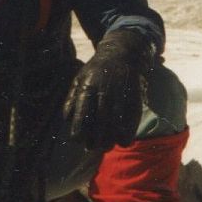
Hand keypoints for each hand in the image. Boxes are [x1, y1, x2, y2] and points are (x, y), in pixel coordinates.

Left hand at [62, 28, 154, 150]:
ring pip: (115, 125)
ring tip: (106, 145)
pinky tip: (122, 140)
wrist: (121, 55)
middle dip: (95, 140)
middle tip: (92, 146)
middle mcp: (104, 94)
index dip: (78, 131)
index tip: (77, 139)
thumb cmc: (95, 70)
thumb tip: (67, 119)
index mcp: (88, 89)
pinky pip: (131, 122)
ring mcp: (120, 97)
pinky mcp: (134, 99)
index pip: (81, 115)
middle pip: (99, 124)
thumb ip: (71, 99)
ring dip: (110, 140)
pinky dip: (127, 135)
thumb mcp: (79, 79)